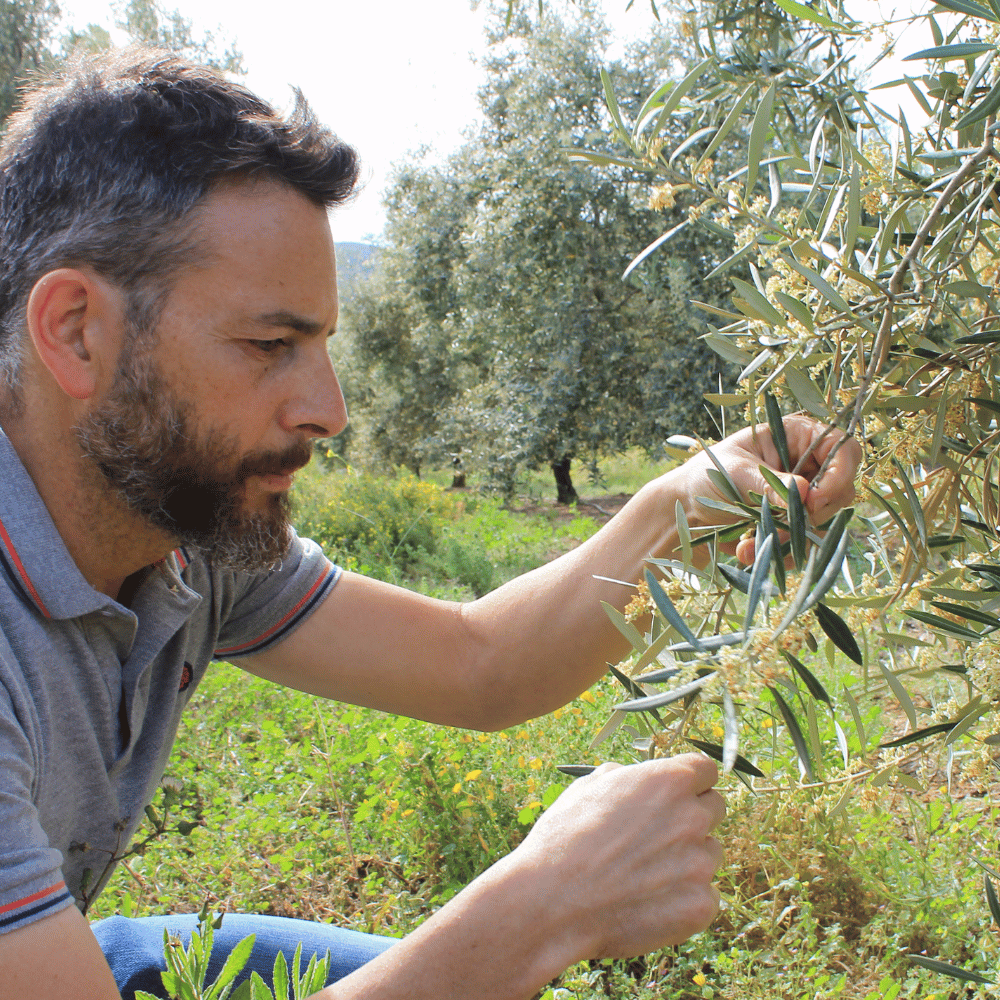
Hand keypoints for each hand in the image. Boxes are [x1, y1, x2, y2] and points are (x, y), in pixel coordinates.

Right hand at [511, 754, 724, 960]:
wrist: (551, 900)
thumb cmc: (564, 838)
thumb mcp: (589, 787)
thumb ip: (626, 777)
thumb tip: (635, 778)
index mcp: (668, 781)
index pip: (705, 769)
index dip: (690, 781)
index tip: (677, 794)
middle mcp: (692, 817)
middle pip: (715, 808)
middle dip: (693, 816)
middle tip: (659, 836)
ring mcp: (700, 863)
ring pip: (709, 853)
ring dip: (688, 859)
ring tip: (644, 874)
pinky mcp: (700, 905)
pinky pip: (705, 896)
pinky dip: (683, 899)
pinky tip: (648, 902)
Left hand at [674, 415, 861, 563]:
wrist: (686, 508)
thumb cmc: (707, 474)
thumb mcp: (736, 474)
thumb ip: (770, 484)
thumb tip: (805, 492)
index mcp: (798, 437)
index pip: (843, 448)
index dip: (839, 474)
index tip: (814, 500)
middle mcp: (808, 465)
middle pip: (841, 491)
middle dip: (813, 514)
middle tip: (783, 524)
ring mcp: (804, 497)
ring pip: (824, 522)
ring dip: (791, 538)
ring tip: (751, 543)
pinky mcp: (795, 524)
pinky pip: (804, 543)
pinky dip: (781, 553)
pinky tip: (748, 552)